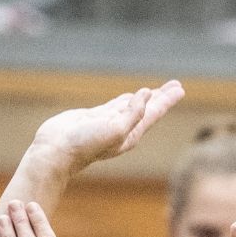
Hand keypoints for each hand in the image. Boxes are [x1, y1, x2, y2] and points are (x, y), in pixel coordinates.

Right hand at [27, 81, 184, 173]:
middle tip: (175, 85)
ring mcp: (108, 122)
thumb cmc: (84, 145)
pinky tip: (130, 96)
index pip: (153, 113)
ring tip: (156, 90)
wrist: (56, 151)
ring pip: (132, 105)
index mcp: (131, 134)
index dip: (167, 100)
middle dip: (161, 97)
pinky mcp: (95, 117)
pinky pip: (116, 105)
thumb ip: (133, 113)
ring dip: (145, 97)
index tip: (180, 88)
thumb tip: (146, 94)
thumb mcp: (115, 130)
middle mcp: (122, 129)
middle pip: (147, 109)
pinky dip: (126, 99)